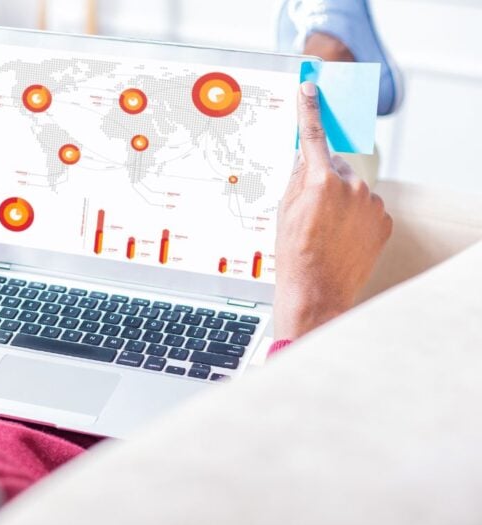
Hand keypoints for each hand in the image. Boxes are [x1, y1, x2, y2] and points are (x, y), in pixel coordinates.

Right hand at [273, 82, 391, 340]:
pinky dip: (355, 217)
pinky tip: (340, 237)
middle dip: (323, 181)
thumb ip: (297, 178)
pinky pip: (367, 208)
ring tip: (325, 231)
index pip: (314, 135)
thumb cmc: (294, 254)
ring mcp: (372, 204)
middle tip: (310, 212)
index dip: (310, 109)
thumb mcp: (284, 210)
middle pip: (335, 168)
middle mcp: (352, 186)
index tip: (310, 88)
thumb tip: (306, 159)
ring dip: (340, 201)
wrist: (317, 292)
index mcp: (321, 180)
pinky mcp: (384, 220)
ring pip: (352, 189)